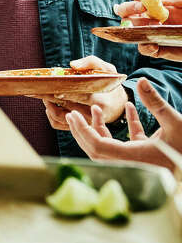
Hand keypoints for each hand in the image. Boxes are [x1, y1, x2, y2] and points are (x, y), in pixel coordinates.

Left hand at [35, 56, 127, 128]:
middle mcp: (91, 114)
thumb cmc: (109, 84)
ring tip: (43, 94)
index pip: (80, 96)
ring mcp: (83, 122)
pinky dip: (50, 115)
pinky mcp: (77, 126)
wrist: (118, 104)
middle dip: (48, 97)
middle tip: (35, 88)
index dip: (66, 93)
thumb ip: (91, 63)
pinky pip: (58, 124)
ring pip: (59, 117)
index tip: (52, 88)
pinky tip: (49, 104)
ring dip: (48, 106)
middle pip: (65, 106)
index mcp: (100, 100)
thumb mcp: (107, 69)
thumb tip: (72, 65)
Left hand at [66, 78, 181, 169]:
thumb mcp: (175, 122)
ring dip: (101, 128)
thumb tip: (143, 80)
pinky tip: (130, 107)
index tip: (72, 115)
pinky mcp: (151, 155)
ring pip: (111, 147)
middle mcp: (134, 162)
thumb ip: (156, 102)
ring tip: (95, 109)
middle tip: (71, 115)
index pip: (97, 146)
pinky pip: (130, 142)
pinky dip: (126, 127)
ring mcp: (141, 159)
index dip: (82, 131)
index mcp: (134, 157)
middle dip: (83, 132)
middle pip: (97, 150)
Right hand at [114, 0, 181, 60]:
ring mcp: (156, 34)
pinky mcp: (160, 50)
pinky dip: (144, 47)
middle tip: (134, 9)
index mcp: (163, 5)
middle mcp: (156, 19)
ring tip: (143, 28)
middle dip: (128, 9)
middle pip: (131, 12)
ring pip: (134, 31)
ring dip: (133, 28)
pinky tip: (151, 44)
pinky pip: (145, 49)